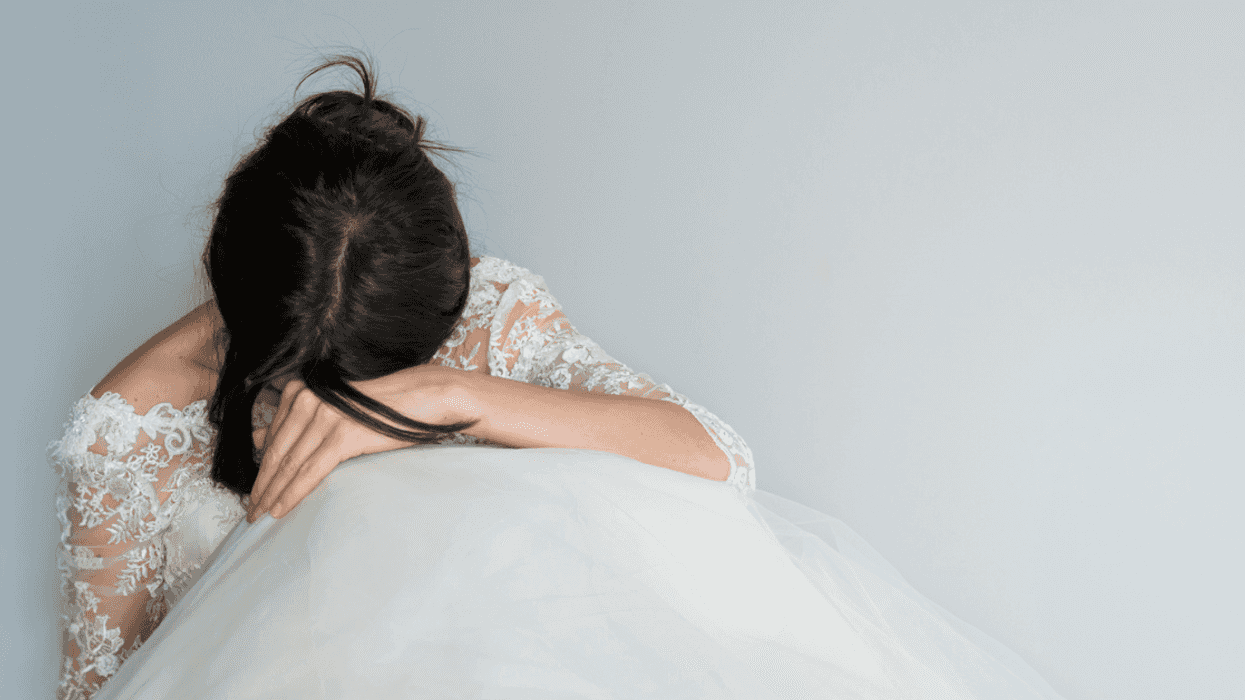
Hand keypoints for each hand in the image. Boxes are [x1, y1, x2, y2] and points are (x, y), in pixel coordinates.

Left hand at [246, 365, 477, 522]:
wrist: (423, 399)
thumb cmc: (381, 407)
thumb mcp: (333, 409)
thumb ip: (298, 421)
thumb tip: (259, 436)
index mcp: (303, 391)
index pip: (274, 437)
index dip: (261, 468)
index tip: (253, 491)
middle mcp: (308, 399)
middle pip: (277, 452)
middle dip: (261, 485)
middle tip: (250, 511)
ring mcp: (324, 416)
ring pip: (290, 464)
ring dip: (272, 494)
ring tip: (260, 515)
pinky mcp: (342, 434)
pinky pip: (310, 471)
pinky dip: (292, 493)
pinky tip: (280, 509)